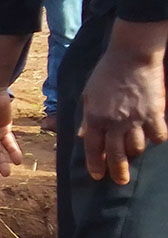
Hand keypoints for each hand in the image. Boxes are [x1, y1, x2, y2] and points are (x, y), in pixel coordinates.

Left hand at [78, 20, 167, 183]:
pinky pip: (158, 136)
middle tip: (120, 181)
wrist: (131, 55)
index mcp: (95, 117)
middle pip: (115, 154)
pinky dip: (156, 139)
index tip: (97, 176)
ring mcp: (135, 119)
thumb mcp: (88, 94)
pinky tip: (154, 137)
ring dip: (135, 154)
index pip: (92, 147)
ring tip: (134, 155)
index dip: (95, 164)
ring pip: (137, 148)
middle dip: (117, 171)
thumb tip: (80, 136)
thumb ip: (86, 118)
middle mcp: (114, 122)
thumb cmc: (107, 73)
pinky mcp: (154, 113)